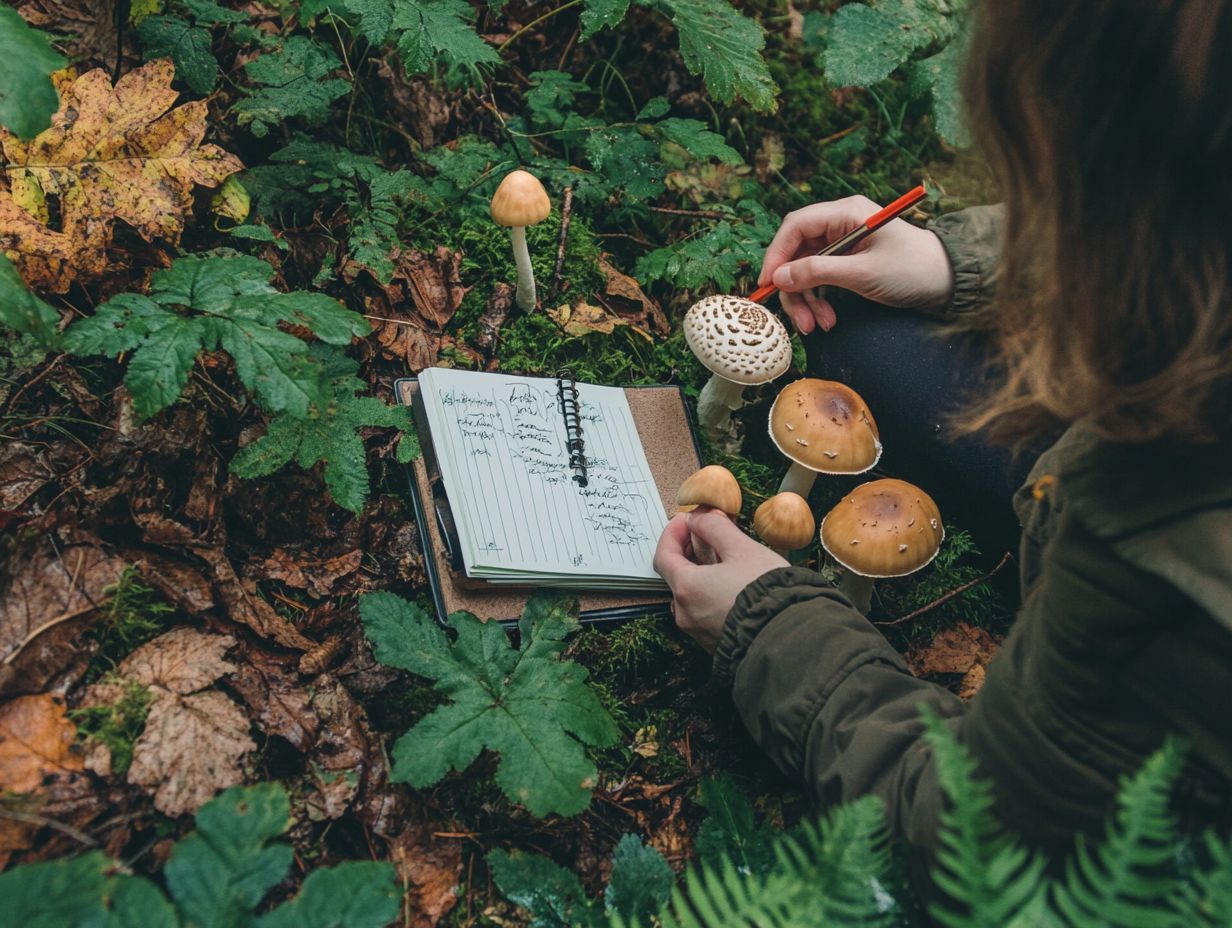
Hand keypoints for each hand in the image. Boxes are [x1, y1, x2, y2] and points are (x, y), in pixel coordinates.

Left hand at [653, 508, 788, 652]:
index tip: (686, 520)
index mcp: (687, 589)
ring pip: (691, 595)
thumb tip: (699, 517)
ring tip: (723, 557)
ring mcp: (699, 632)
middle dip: (688, 550)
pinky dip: (710, 593)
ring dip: (700, 573)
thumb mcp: (742, 548)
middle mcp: (686, 614)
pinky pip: (705, 612)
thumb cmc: (767, 591)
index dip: (673, 533)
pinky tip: (731, 583)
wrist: (791, 634)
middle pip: (676, 575)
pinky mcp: (715, 643)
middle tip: (706, 533)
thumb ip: (715, 527)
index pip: (663, 555)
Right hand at [759, 195, 954, 333]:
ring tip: (817, 326)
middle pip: (797, 251)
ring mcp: (843, 242)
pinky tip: (827, 320)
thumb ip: (819, 272)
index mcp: (846, 213)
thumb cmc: (913, 270)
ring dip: (806, 299)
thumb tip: (779, 278)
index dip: (777, 255)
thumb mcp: (863, 274)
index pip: (796, 226)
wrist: (947, 281)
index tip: (769, 284)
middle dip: (793, 286)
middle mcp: (841, 223)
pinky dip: (819, 300)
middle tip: (798, 318)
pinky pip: (820, 278)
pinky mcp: (847, 260)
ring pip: (806, 268)